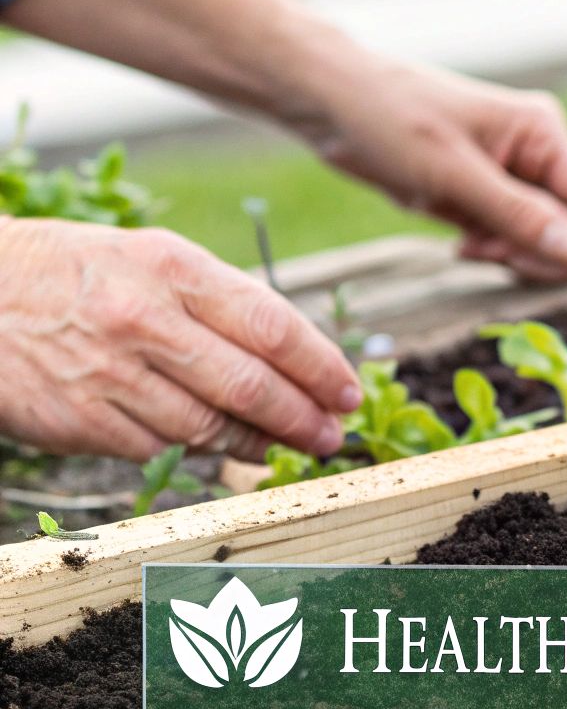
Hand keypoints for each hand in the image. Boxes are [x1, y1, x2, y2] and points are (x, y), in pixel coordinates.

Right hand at [0, 219, 359, 461]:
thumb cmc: (76, 274)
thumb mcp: (148, 258)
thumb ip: (218, 302)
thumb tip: (295, 353)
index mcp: (171, 267)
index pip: (272, 324)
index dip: (321, 367)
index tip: (349, 393)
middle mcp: (143, 318)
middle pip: (251, 385)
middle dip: (303, 418)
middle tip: (330, 436)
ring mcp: (109, 373)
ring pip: (210, 425)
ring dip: (257, 444)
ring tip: (284, 447)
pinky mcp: (81, 420)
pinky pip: (159, 447)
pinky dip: (194, 450)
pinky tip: (215, 448)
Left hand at [305, 62, 566, 283]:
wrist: (330, 101)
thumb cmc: (388, 120)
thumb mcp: (452, 173)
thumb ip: (518, 214)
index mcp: (543, 133)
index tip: (534, 263)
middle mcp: (538, 153)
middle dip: (543, 252)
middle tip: (490, 254)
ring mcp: (514, 174)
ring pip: (545, 236)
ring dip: (515, 254)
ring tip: (468, 246)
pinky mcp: (487, 193)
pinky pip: (514, 235)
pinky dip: (495, 250)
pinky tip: (461, 244)